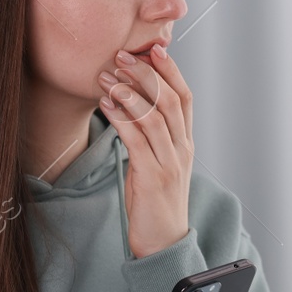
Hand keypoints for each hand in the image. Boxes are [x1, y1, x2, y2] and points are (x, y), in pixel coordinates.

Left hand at [97, 43, 193, 257]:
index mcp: (186, 144)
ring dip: (129, 92)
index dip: (171, 71)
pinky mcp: (153, 177)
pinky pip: (137, 139)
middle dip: (146, 74)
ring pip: (154, 116)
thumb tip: (130, 107)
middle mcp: (183, 150)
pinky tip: (105, 105)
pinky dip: (121, 117)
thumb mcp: (157, 164)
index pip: (185, 98)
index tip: (153, 49)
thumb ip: (150, 138)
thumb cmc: (154, 203)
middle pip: (170, 100)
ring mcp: (170, 163)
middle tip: (121, 56)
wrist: (162, 242)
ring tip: (106, 77)